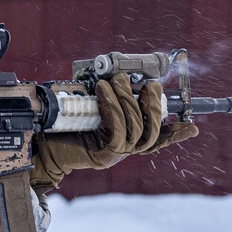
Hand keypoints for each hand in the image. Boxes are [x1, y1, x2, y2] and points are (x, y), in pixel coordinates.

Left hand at [30, 73, 197, 192]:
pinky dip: (114, 108)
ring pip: (136, 129)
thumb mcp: (89, 105)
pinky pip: (118, 131)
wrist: (40, 145)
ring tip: (118, 81)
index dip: (175, 133)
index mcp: (125, 139)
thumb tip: (121, 76)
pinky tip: (105, 92)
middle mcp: (123, 149)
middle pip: (151, 133)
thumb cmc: (62, 123)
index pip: (157, 138)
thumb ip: (109, 97)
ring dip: (129, 100)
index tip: (192, 126)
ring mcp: (115, 154)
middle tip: (150, 84)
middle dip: (154, 106)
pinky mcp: (103, 155)